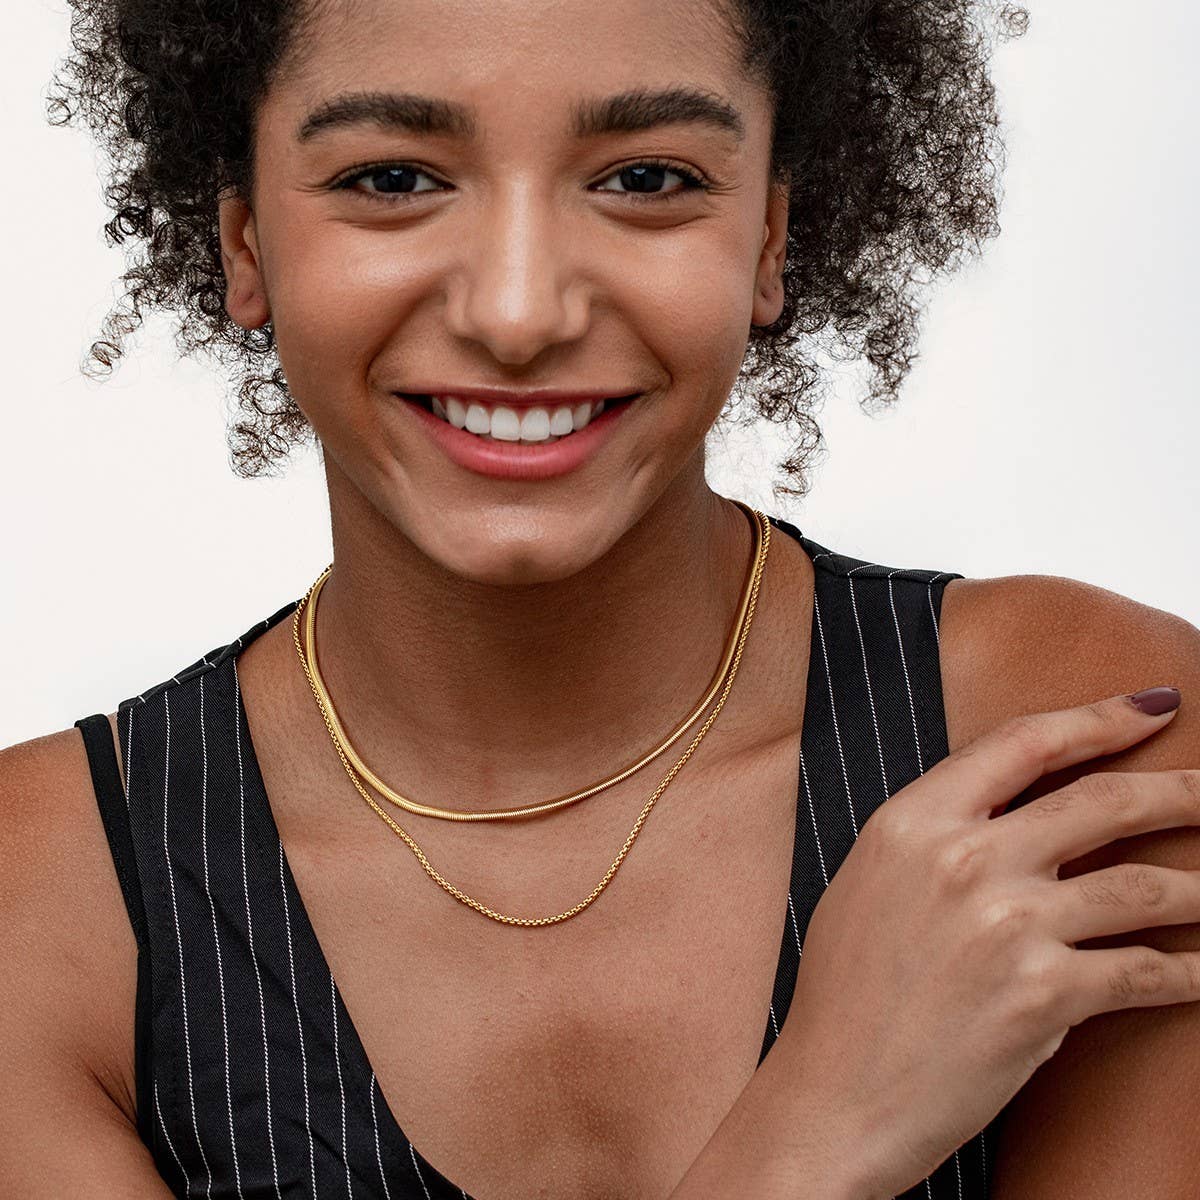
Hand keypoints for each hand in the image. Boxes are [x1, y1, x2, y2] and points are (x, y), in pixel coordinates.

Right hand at [772, 688, 1198, 1197]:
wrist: (833, 1093)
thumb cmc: (846, 992)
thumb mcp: (872, 880)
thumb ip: (940, 834)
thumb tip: (1024, 814)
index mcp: (913, 820)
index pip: (1024, 743)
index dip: (1099, 718)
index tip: (1152, 707)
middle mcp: (965, 859)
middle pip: (1101, 801)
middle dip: (1178, 791)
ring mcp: (1008, 926)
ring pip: (1143, 886)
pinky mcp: (1043, 998)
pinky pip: (1144, 971)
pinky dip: (1188, 971)